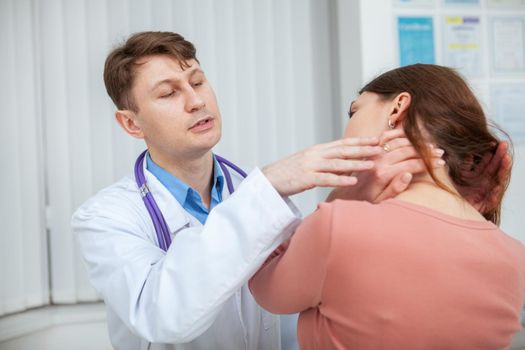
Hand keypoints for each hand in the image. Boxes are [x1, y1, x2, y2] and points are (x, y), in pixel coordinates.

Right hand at [262, 137, 382, 196]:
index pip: (342, 143)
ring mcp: (310, 166)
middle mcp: (315, 155)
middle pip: (343, 150)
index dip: (360, 141)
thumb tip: (340, 160)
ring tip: (372, 164)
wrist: (268, 179)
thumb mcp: (307, 162)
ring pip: (338, 164)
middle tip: (380, 147)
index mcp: (317, 150)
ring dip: (356, 164)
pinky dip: (341, 180)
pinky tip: (353, 182)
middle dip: (363, 149)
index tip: (376, 139)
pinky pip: (326, 179)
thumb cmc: (288, 173)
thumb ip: (323, 160)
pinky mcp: (305, 179)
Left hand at [326, 130, 444, 202]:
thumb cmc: (366, 199)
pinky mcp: (369, 148)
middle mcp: (378, 160)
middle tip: (440, 152)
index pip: (412, 164)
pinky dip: (398, 133)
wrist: (346, 191)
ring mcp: (373, 152)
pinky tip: (410, 135)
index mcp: (383, 174)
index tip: (441, 162)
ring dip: (416, 142)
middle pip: (408, 151)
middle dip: (426, 151)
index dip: (428, 162)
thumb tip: (408, 174)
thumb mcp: (381, 201)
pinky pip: (385, 136)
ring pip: (399, 142)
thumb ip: (395, 189)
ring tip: (430, 144)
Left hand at [456, 141, 511, 216]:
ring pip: (497, 180)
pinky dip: (495, 192)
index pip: (487, 163)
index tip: (494, 142)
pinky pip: (492, 198)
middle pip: (495, 168)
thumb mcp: (455, 176)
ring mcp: (486, 192)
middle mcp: (484, 183)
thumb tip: (469, 154)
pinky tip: (497, 186)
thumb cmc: (451, 192)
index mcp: (477, 176)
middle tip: (504, 144)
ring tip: (506, 159)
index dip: (492, 153)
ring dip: (503, 169)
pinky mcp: (486, 204)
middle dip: (500, 156)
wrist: (446, 211)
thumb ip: (463, 166)